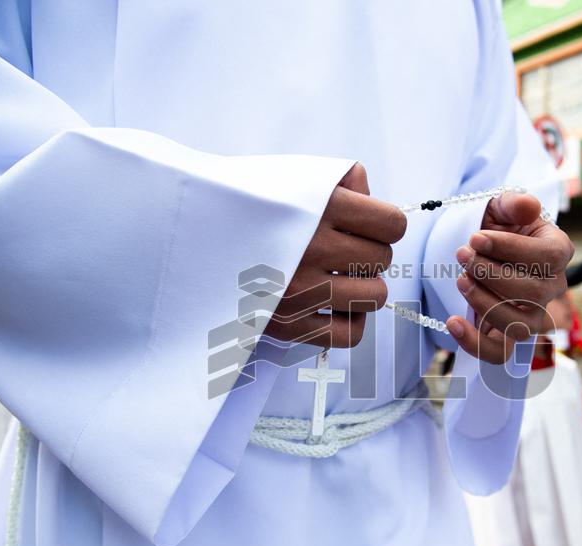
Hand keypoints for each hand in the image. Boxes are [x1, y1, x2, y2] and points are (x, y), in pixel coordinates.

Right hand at [266, 164, 405, 347]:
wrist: (189, 230)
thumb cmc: (250, 201)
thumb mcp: (296, 174)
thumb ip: (345, 180)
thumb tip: (374, 204)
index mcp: (320, 205)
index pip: (392, 224)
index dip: (384, 225)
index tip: (366, 228)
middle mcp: (312, 247)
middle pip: (382, 260)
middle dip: (368, 255)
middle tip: (343, 253)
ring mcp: (301, 289)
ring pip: (373, 298)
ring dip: (362, 289)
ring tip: (338, 278)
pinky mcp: (287, 323)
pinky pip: (349, 335)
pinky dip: (349, 322)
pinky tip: (333, 307)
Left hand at [450, 193, 573, 363]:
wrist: (478, 250)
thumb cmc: (496, 227)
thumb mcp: (501, 208)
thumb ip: (513, 204)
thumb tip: (528, 206)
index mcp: (557, 251)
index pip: (548, 257)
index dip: (511, 249)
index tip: (476, 238)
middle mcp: (551, 287)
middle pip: (534, 292)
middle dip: (491, 274)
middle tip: (462, 255)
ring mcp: (532, 315)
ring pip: (520, 325)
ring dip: (485, 303)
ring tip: (460, 280)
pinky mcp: (507, 334)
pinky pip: (499, 353)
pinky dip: (474, 342)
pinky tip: (452, 321)